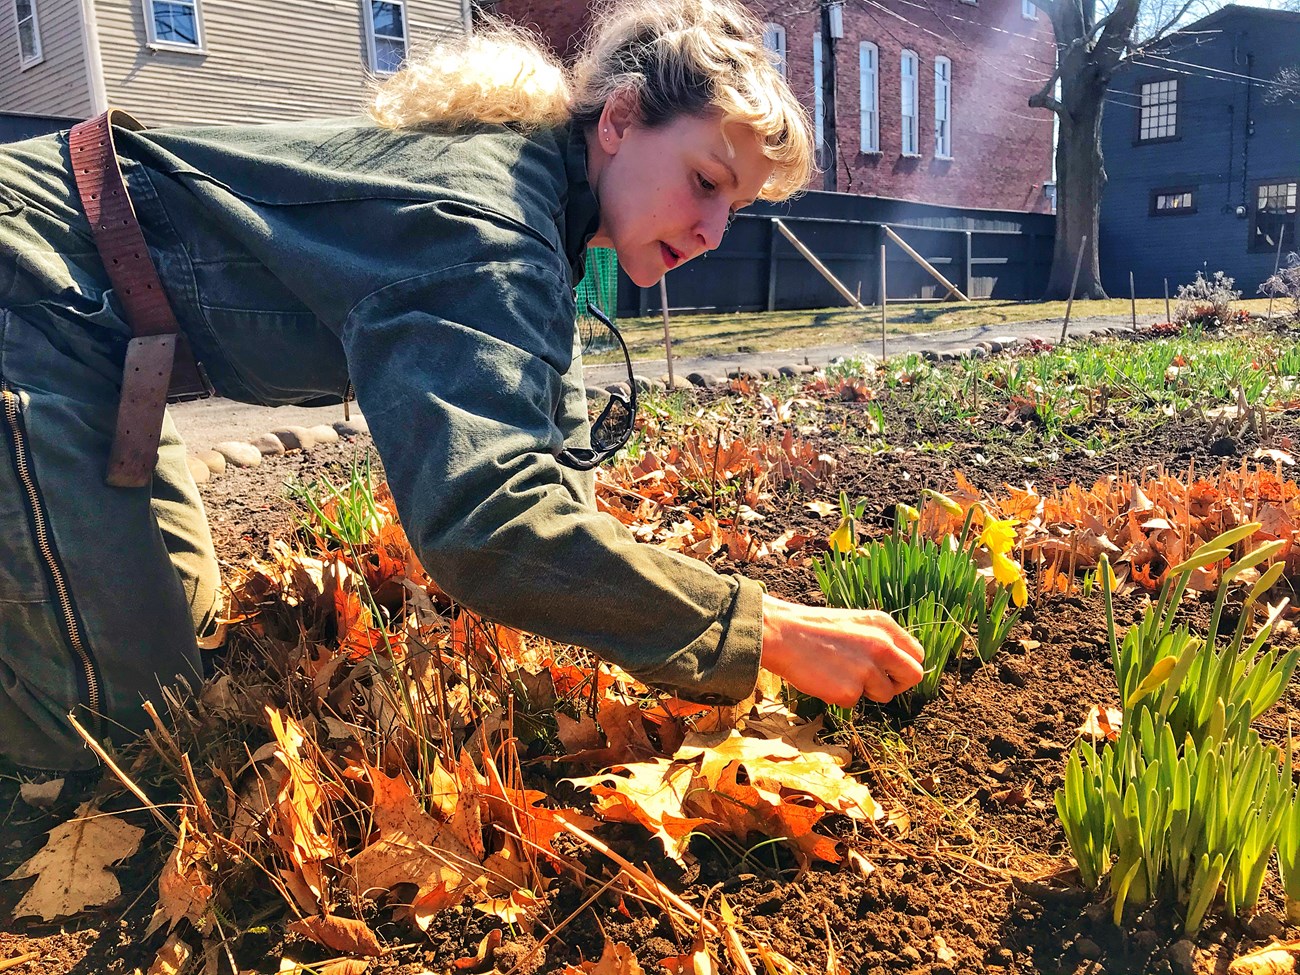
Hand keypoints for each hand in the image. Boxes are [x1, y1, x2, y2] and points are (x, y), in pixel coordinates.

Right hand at [760, 594, 924, 705]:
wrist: (783, 634)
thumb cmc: (815, 629)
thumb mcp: (856, 623)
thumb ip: (880, 640)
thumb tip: (897, 664)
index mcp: (884, 626)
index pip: (917, 654)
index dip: (905, 666)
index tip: (892, 671)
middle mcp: (882, 647)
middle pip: (914, 676)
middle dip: (899, 684)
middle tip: (878, 684)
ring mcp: (867, 670)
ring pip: (884, 694)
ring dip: (866, 691)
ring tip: (839, 673)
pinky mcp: (849, 691)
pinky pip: (855, 702)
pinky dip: (841, 695)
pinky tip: (825, 678)